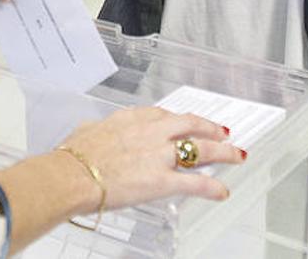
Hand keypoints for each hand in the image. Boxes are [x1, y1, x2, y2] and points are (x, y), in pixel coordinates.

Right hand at [58, 108, 240, 210]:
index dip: (181, 119)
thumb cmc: (74, 156)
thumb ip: (98, 130)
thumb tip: (93, 132)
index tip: (187, 123)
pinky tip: (222, 192)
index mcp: (133, 119)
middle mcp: (152, 132)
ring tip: (236, 155)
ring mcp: (160, 155)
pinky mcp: (162, 181)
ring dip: (223, 152)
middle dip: (211, 128)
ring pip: (201, 149)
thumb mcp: (87, 131)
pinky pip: (195, 183)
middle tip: (223, 132)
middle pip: (191, 125)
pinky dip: (212, 188)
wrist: (72, 175)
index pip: (165, 115)